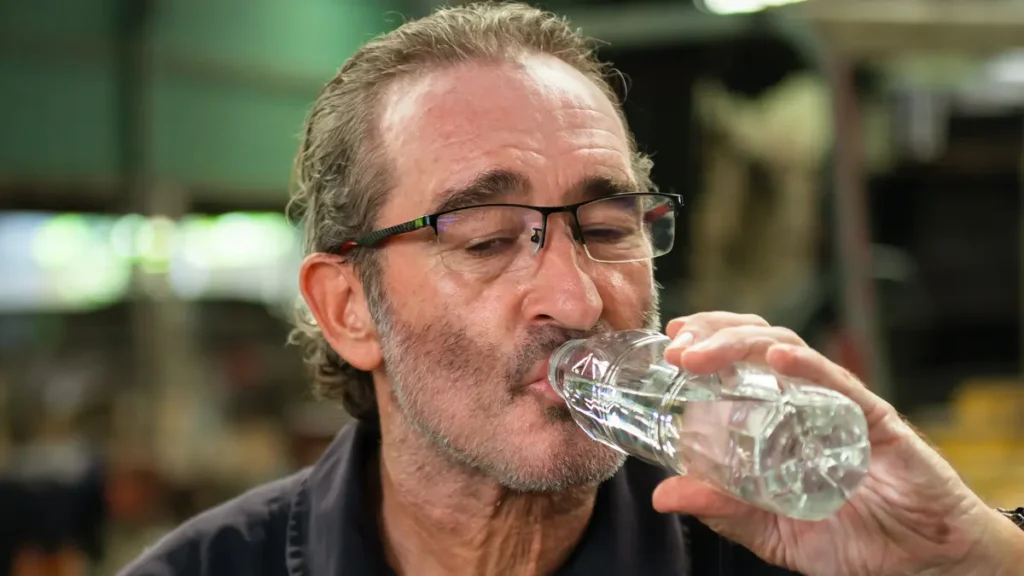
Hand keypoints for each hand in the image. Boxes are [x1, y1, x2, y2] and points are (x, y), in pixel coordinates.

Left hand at [652, 312, 1023, 575]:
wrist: (920, 564)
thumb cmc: (852, 541)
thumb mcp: (773, 531)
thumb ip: (726, 511)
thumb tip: (664, 495)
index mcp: (779, 418)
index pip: (738, 362)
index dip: (705, 343)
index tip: (670, 343)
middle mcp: (805, 401)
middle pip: (756, 343)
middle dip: (712, 334)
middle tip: (677, 346)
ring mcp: (839, 405)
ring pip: (788, 350)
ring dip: (740, 343)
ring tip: (702, 353)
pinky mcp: (876, 420)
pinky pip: (840, 383)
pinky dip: (808, 365)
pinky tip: (781, 357)